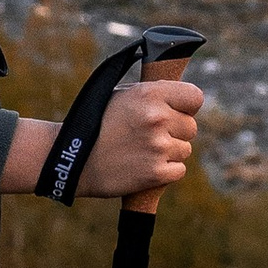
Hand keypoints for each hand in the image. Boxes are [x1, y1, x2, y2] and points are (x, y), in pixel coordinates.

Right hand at [80, 79, 202, 197]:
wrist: (73, 159)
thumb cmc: (98, 123)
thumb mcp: (123, 96)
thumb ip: (155, 95)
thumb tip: (185, 98)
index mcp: (150, 94)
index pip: (195, 97)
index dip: (186, 106)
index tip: (176, 112)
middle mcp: (157, 118)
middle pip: (191, 127)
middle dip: (175, 131)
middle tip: (149, 136)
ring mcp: (158, 146)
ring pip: (185, 149)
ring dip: (169, 152)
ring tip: (141, 151)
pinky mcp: (156, 173)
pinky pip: (179, 170)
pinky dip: (165, 171)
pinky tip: (143, 165)